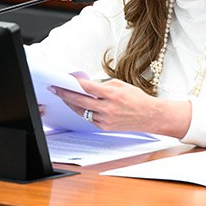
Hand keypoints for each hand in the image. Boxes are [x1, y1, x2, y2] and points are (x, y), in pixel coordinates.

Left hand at [49, 77, 190, 138]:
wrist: (150, 116)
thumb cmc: (137, 99)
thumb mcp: (121, 85)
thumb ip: (103, 85)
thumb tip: (87, 85)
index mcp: (112, 94)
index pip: (88, 88)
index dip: (74, 83)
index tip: (65, 79)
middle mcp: (108, 108)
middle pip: (80, 100)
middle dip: (65, 94)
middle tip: (55, 89)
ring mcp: (106, 119)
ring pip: (82, 111)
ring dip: (71, 103)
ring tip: (63, 96)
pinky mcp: (105, 127)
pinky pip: (89, 118)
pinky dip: (83, 111)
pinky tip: (78, 105)